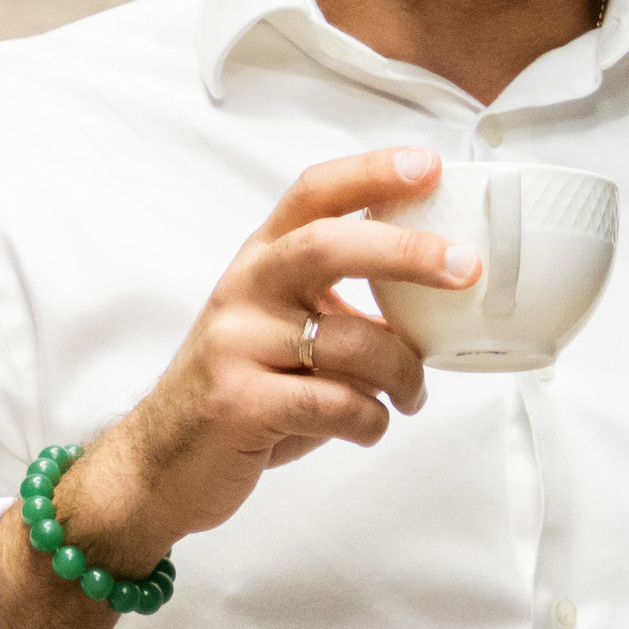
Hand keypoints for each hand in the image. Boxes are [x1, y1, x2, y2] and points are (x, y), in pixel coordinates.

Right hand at [55, 145, 480, 562]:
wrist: (162, 463)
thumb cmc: (243, 391)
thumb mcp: (283, 329)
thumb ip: (339, 306)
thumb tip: (436, 300)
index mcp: (261, 261)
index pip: (314, 194)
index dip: (372, 173)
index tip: (430, 165)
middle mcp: (245, 290)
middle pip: (329, 246)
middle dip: (408, 251)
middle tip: (467, 267)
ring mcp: (236, 345)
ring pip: (351, 343)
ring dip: (403, 374)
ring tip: (412, 395)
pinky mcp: (240, 404)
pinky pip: (336, 405)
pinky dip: (371, 421)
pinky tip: (368, 427)